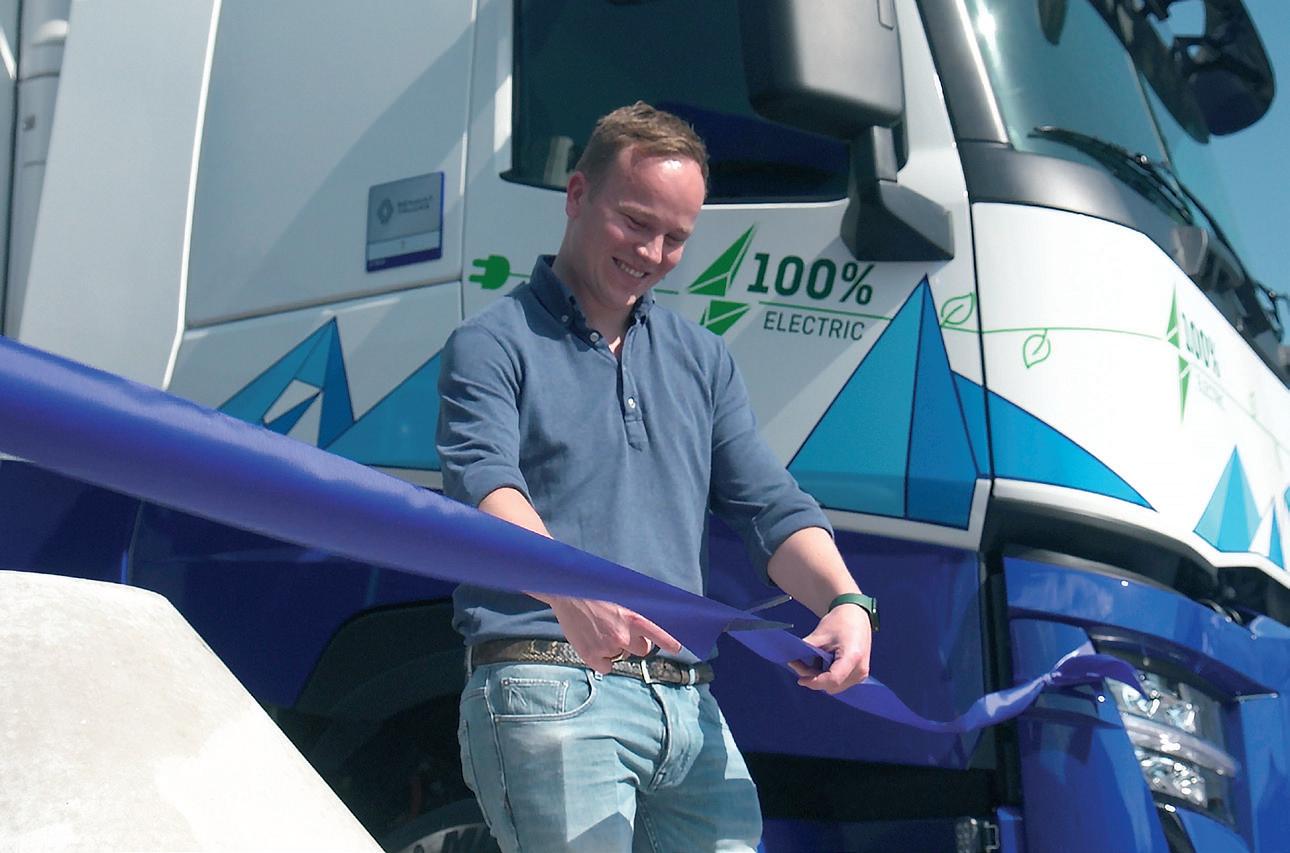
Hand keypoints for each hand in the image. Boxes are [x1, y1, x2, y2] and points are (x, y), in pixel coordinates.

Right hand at [547, 595, 682, 673]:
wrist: (566, 593)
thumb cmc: (594, 593)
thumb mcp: (621, 598)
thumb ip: (635, 615)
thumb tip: (648, 629)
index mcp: (633, 618)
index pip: (659, 634)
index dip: (669, 642)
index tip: (677, 648)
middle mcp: (623, 634)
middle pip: (642, 650)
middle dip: (636, 644)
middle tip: (622, 632)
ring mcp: (607, 647)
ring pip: (622, 656)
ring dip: (616, 649)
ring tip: (600, 631)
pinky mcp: (591, 656)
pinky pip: (606, 667)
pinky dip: (601, 659)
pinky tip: (592, 643)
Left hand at [788, 604, 871, 693]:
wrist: (856, 614)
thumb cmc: (839, 621)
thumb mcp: (820, 635)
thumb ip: (807, 651)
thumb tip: (791, 661)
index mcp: (852, 657)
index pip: (832, 680)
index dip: (814, 682)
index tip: (800, 679)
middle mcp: (860, 669)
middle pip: (832, 686)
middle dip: (814, 679)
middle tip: (798, 665)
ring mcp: (862, 673)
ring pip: (835, 687)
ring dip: (820, 679)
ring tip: (808, 664)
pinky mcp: (860, 674)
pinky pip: (840, 682)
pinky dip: (827, 676)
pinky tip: (819, 664)